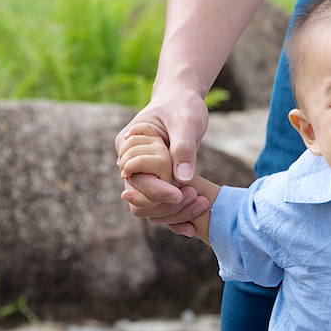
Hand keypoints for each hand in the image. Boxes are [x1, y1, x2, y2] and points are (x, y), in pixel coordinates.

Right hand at [114, 86, 211, 236]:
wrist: (183, 102)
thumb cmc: (181, 106)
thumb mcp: (185, 122)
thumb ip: (183, 148)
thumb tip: (182, 179)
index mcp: (127, 147)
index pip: (135, 179)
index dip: (156, 190)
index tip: (181, 194)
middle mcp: (129, 165)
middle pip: (140, 200)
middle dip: (168, 205)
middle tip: (198, 200)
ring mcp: (142, 176)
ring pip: (150, 208)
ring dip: (175, 213)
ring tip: (202, 204)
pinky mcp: (157, 183)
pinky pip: (160, 206)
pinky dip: (175, 218)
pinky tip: (192, 228)